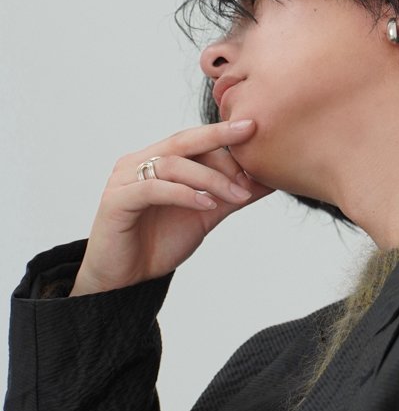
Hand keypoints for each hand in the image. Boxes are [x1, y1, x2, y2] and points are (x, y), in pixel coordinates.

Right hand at [70, 120, 273, 294]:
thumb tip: (269, 180)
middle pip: (182, 140)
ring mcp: (124, 179)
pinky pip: (154, 189)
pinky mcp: (116, 201)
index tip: (259, 149)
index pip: (195, 141)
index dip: (226, 144)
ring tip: (237, 195)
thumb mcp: (206, 214)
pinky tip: (207, 205)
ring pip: (172, 164)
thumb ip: (231, 195)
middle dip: (219, 135)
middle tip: (250, 130)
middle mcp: (139, 162)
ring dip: (210, 178)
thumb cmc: (159, 242)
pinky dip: (184, 194)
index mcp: (157, 160)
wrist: (124, 279)